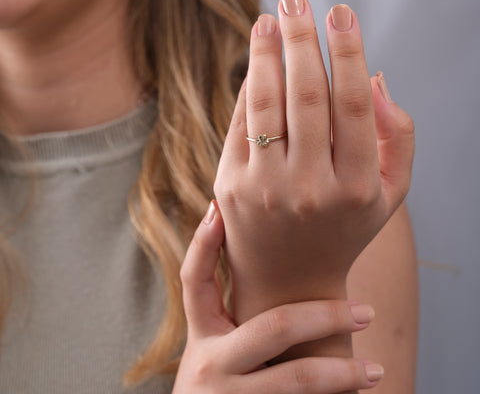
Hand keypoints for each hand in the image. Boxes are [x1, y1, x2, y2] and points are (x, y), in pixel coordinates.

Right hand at [173, 201, 383, 392]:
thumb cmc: (219, 380)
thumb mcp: (215, 348)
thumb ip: (235, 315)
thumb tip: (262, 255)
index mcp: (201, 334)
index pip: (194, 279)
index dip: (203, 243)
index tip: (219, 210)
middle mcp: (209, 362)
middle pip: (274, 325)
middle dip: (327, 316)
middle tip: (366, 312)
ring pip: (298, 377)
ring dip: (343, 372)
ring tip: (375, 370)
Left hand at [214, 0, 414, 320]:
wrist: (288, 281)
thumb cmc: (341, 229)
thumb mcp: (387, 195)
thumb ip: (397, 137)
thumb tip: (377, 78)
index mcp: (354, 187)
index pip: (352, 104)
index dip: (347, 52)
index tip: (341, 13)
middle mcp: (308, 188)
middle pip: (306, 95)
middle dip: (301, 38)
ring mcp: (264, 189)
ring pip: (266, 103)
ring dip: (266, 53)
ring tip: (268, 19)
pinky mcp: (230, 186)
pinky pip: (240, 123)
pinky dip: (248, 88)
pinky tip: (256, 62)